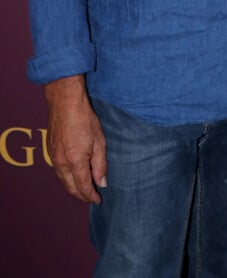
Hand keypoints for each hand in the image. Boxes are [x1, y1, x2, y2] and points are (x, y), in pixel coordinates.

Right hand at [44, 75, 106, 202]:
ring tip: (83, 188)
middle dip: (81, 195)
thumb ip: (100, 165)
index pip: (83, 187)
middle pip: (70, 187)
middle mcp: (61, 163)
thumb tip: (102, 183)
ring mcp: (53, 157)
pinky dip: (66, 176)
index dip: (90, 196)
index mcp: (75, 162)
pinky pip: (57, 170)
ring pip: (62, 179)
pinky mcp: (50, 150)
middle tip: (91, 197)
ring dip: (72, 186)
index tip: (98, 200)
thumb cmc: (85, 119)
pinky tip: (72, 173)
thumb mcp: (99, 142)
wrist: (65, 102)